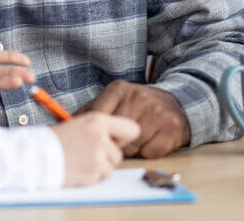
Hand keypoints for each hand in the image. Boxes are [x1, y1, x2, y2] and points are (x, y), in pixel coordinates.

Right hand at [52, 113, 140, 186]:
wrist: (36, 154)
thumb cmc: (54, 140)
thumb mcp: (78, 124)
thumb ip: (99, 130)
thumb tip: (116, 139)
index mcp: (98, 120)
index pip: (132, 129)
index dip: (123, 138)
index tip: (114, 141)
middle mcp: (101, 137)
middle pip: (119, 154)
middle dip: (106, 158)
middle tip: (86, 154)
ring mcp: (98, 156)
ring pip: (111, 167)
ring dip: (98, 168)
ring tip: (79, 161)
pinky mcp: (93, 172)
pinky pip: (100, 178)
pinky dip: (90, 177)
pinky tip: (76, 169)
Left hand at [75, 80, 189, 157]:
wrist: (178, 104)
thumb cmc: (140, 106)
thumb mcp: (116, 99)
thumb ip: (92, 111)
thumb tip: (64, 125)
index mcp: (119, 89)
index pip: (96, 116)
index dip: (95, 133)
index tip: (95, 140)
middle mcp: (139, 98)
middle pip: (113, 135)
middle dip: (113, 143)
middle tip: (117, 143)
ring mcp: (156, 113)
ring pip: (130, 147)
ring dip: (130, 150)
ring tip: (135, 141)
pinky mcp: (170, 130)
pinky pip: (148, 153)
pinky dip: (146, 153)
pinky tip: (150, 143)